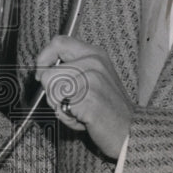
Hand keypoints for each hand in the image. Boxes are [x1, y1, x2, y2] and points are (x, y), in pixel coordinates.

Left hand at [35, 35, 132, 159]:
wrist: (130, 130)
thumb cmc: (109, 108)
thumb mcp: (94, 77)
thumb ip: (72, 68)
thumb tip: (43, 70)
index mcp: (95, 54)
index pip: (59, 42)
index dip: (44, 57)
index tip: (41, 73)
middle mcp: (94, 62)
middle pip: (48, 73)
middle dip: (52, 92)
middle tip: (70, 102)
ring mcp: (92, 79)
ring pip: (51, 91)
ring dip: (60, 107)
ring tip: (79, 111)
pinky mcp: (89, 98)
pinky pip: (60, 107)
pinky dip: (67, 118)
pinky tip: (84, 119)